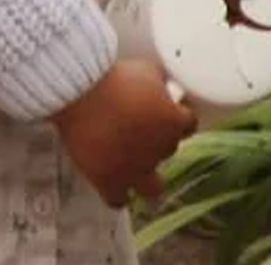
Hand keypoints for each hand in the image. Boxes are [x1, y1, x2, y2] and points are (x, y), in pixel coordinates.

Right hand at [49, 57, 195, 206]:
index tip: (167, 112)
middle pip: (168, 149)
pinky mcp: (109, 180)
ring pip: (153, 188)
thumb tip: (163, 84)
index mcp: (172, 122)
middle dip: (157, 141)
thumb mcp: (146, 70)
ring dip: (148, 180)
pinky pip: (118, 199)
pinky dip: (117, 194)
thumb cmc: (113, 79)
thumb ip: (160, 82)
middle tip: (140, 130)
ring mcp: (135, 170)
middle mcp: (159, 150)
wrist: (82, 94)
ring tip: (136, 171)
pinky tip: (112, 185)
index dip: (177, 117)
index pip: (188, 124)